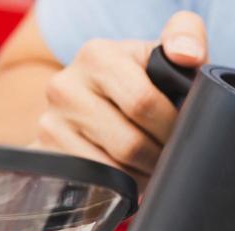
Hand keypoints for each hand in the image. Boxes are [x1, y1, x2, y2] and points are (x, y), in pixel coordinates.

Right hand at [35, 11, 206, 182]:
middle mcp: (65, 86)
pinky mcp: (46, 154)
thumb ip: (186, 38)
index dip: (172, 127)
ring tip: (151, 164)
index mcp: (97, 56)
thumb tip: (188, 55)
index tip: (184, 133)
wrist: (90, 102)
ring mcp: (50, 122)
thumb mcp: (162, 55)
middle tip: (171, 155)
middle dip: (160, 156)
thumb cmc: (140, 80)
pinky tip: (129, 175)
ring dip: (143, 176)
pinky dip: (121, 188)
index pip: (143, 103)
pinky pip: (95, 185)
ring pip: (114, 171)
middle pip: (130, 144)